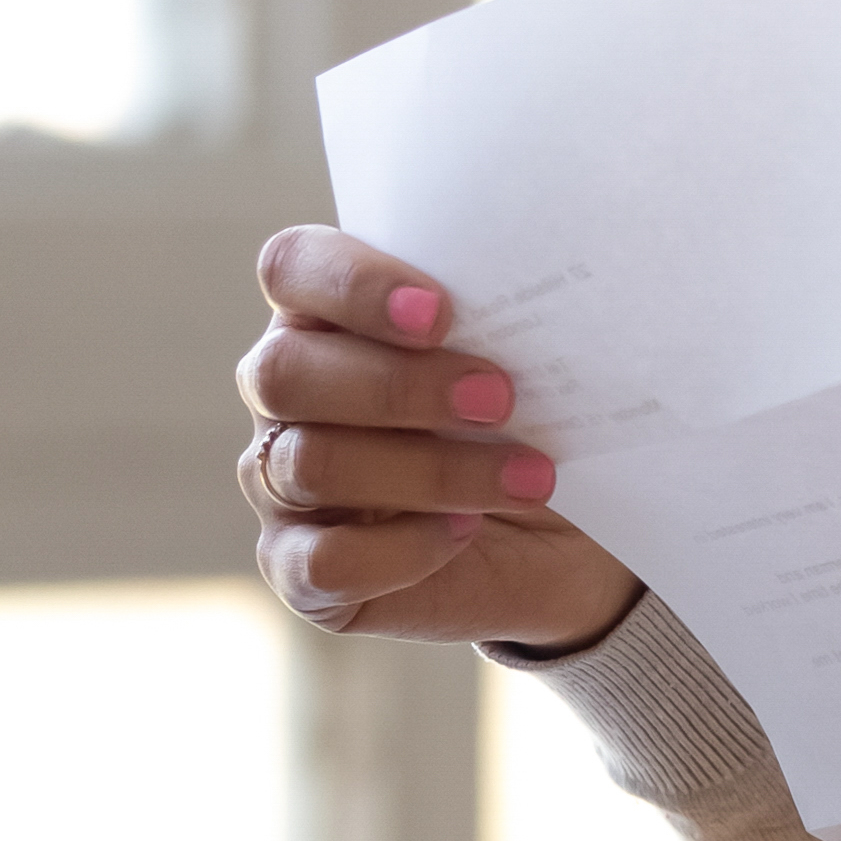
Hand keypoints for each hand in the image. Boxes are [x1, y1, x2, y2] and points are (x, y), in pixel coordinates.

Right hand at [236, 225, 639, 652]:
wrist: (561, 536)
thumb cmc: (536, 419)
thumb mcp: (530, 357)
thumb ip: (501, 315)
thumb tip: (544, 284)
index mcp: (326, 314)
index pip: (292, 268)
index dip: (352, 284)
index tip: (440, 312)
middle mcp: (286, 394)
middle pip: (284, 373)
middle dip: (397, 385)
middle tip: (499, 398)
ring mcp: (280, 486)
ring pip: (311, 465)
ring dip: (432, 471)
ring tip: (526, 477)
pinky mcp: (300, 571)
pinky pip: (324, 562)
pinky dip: (404, 547)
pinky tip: (468, 532)